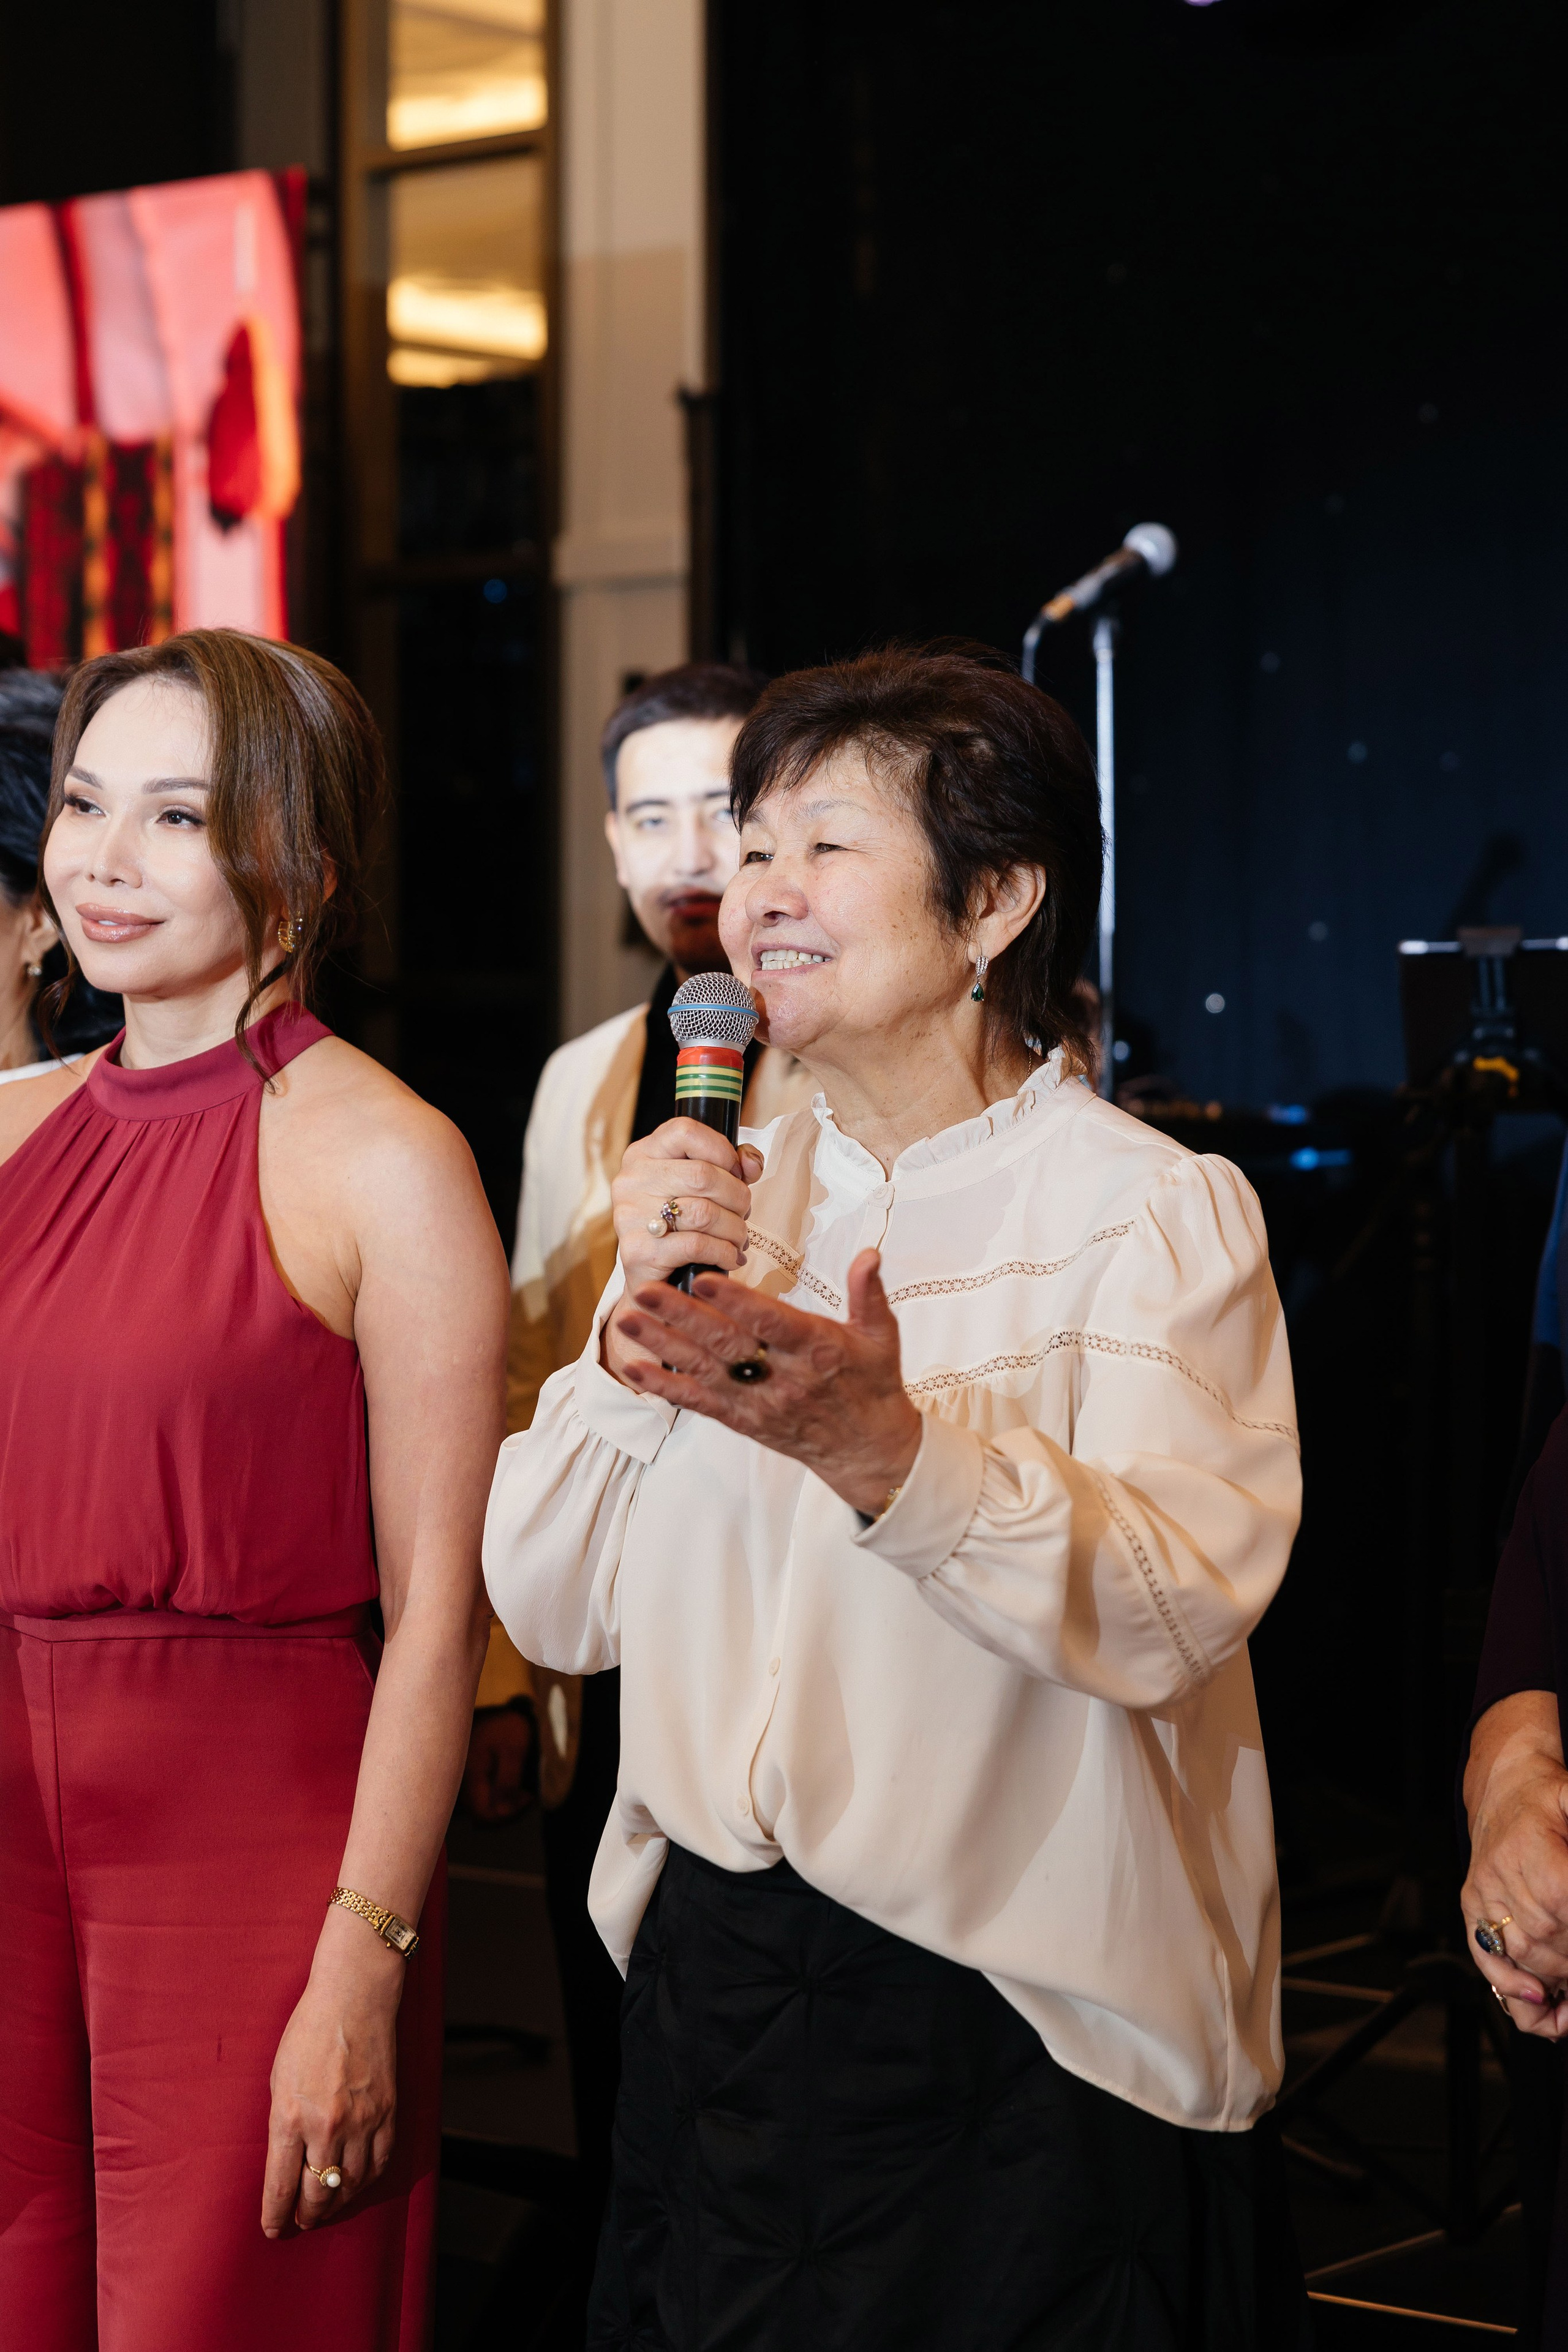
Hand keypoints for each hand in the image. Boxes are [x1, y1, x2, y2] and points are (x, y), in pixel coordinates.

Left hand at [262, 1907, 403, 2234]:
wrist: (355, 1998)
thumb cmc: (309, 2032)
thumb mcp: (279, 2079)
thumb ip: (283, 2124)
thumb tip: (287, 2163)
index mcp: (290, 2117)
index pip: (281, 2187)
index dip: (275, 2217)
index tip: (273, 2229)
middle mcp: (326, 2126)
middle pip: (317, 2195)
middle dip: (305, 2216)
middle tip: (299, 2222)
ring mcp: (361, 2121)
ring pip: (350, 2185)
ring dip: (335, 2203)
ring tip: (326, 2208)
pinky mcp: (388, 2112)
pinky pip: (379, 2162)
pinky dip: (366, 2180)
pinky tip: (356, 2183)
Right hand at [463, 1703, 534, 1821]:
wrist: (499, 1711)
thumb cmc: (508, 1726)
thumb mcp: (513, 1750)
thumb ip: (507, 1782)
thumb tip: (501, 1812)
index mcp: (472, 1775)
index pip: (483, 1814)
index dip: (507, 1814)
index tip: (527, 1796)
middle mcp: (464, 1782)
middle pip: (482, 1814)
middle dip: (507, 1810)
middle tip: (527, 1794)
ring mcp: (467, 1781)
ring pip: (483, 1807)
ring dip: (505, 1804)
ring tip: (523, 1789)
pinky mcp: (472, 1778)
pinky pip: (484, 1797)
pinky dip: (500, 1796)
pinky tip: (513, 1786)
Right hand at [604, 1119, 761, 1385]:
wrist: (653, 1283)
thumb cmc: (682, 1226)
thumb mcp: (701, 1186)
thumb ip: (732, 1165)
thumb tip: (751, 1165)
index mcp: (643, 1154)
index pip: (685, 1131)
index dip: (722, 1149)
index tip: (737, 1173)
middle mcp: (630, 1181)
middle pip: (703, 1175)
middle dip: (737, 1196)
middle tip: (743, 1213)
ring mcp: (630, 1217)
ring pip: (704, 1212)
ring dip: (735, 1228)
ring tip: (739, 1237)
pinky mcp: (638, 1253)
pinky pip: (698, 1245)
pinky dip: (725, 1252)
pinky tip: (731, 1257)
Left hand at [613, 1246, 922, 1516]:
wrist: (866, 1449)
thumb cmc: (872, 1384)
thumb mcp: (882, 1336)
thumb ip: (868, 1293)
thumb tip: (868, 1254)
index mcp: (817, 1351)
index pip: (771, 1324)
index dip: (737, 1302)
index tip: (705, 1279)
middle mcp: (783, 1378)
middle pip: (726, 1345)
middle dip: (682, 1317)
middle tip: (646, 1290)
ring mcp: (758, 1402)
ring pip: (704, 1371)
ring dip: (662, 1345)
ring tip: (627, 1320)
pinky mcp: (743, 1420)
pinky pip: (699, 1403)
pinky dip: (665, 1387)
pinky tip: (636, 1367)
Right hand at [1462, 1693, 1567, 2036]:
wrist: (1501, 1783)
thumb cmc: (1545, 1795)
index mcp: (1532, 1852)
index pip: (1560, 1907)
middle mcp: (1501, 1876)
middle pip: (1546, 1939)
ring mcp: (1482, 1894)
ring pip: (1520, 1955)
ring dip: (1554, 1982)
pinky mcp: (1471, 1905)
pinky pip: (1484, 1955)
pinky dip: (1510, 1985)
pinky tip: (1540, 1999)